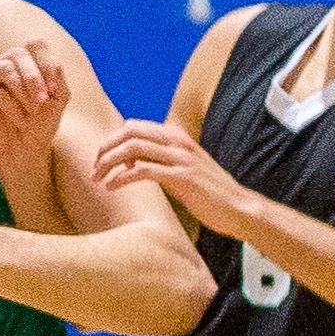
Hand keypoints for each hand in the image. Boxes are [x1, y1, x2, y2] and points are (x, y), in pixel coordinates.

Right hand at [0, 37, 73, 182]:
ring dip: (22, 91)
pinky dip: (10, 106)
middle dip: (33, 77)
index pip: (35, 46)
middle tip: (42, 101)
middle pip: (17, 52)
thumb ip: (58, 78)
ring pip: (3, 68)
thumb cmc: (41, 124)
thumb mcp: (58, 101)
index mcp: (28, 63)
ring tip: (31, 111)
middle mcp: (8, 66)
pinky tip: (19, 120)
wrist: (27, 151)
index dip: (46, 63)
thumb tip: (51, 62)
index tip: (54, 89)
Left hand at [92, 119, 265, 239]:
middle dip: (106, 147)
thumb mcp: (186, 168)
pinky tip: (112, 187)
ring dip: (109, 162)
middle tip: (94, 167)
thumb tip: (135, 162)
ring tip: (98, 178)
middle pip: (129, 132)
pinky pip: (142, 171)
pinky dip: (122, 178)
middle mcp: (178, 142)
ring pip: (132, 149)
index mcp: (177, 137)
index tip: (103, 159)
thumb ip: (163, 160)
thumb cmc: (211, 193)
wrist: (240, 209)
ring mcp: (180, 158)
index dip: (113, 140)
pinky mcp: (181, 178)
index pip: (135, 126)